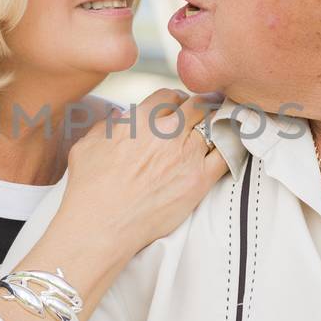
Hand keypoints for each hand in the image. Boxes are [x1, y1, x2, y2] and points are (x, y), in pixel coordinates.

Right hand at [61, 89, 228, 253]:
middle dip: (200, 107)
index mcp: (140, 119)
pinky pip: (227, 154)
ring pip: (214, 125)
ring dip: (216, 125)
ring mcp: (186, 155)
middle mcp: (166, 132)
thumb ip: (106, 125)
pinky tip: (232, 144)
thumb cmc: (89, 188)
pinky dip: (232, 146)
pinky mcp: (199, 180)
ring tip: (220, 127)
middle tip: (204, 113)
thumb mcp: (87, 144)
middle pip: (196, 105)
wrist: (101, 224)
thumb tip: (118, 118)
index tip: (178, 108)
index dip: (175, 100)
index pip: (169, 95)